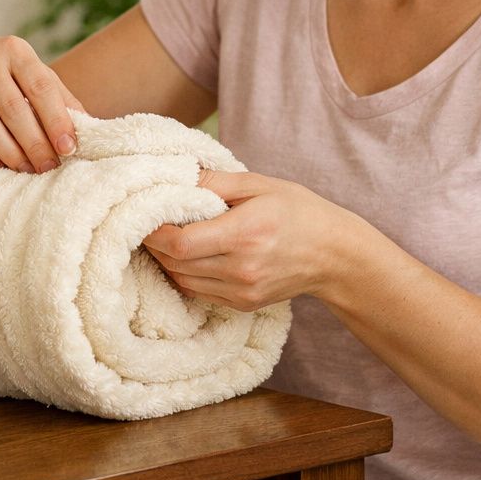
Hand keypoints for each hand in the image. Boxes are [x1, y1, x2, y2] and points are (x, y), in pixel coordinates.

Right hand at [0, 36, 85, 172]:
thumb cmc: (1, 74)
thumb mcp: (29, 72)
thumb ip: (58, 96)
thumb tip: (89, 127)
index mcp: (14, 50)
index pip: (40, 88)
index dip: (56, 121)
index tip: (69, 148)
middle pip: (14, 110)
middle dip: (35, 144)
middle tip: (49, 167)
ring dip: (10, 154)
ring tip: (28, 169)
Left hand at [141, 169, 369, 311]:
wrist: (336, 255)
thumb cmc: (298, 212)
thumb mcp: (259, 184)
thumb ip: (215, 181)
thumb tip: (176, 175)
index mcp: (244, 233)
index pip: (180, 242)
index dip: (154, 232)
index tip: (145, 215)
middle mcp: (242, 268)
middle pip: (176, 263)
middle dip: (155, 244)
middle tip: (147, 223)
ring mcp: (242, 290)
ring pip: (182, 279)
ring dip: (167, 260)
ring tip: (166, 238)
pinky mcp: (243, 304)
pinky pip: (198, 291)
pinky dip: (185, 274)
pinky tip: (188, 256)